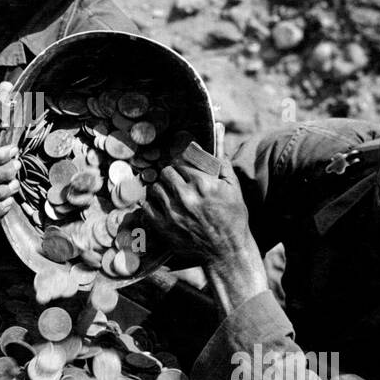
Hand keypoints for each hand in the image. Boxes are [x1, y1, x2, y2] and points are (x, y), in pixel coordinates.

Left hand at [146, 124, 251, 265]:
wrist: (228, 251)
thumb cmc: (233, 217)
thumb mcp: (232, 186)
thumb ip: (220, 158)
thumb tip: (217, 128)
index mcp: (203, 183)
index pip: (181, 161)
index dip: (183, 166)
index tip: (186, 172)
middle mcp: (185, 196)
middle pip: (165, 173)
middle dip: (172, 176)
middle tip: (178, 183)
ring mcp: (172, 213)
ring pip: (155, 188)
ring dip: (161, 189)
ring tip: (172, 196)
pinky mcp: (163, 228)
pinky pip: (146, 208)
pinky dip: (152, 206)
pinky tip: (163, 208)